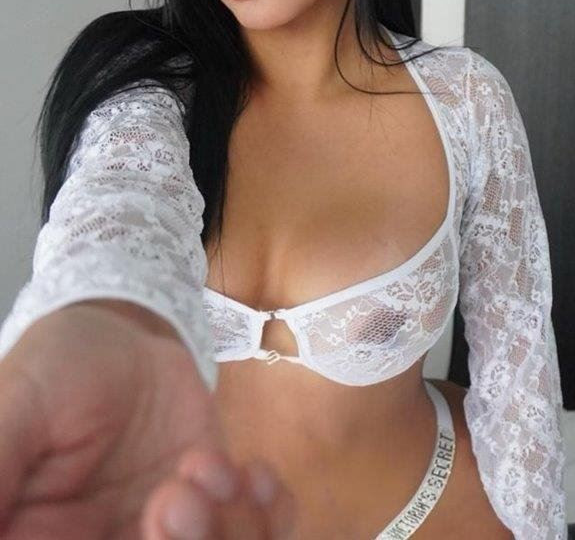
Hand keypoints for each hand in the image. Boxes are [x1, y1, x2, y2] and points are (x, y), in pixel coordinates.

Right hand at [0, 302, 296, 538]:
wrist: (122, 333)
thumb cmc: (56, 367)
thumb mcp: (18, 407)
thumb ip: (0, 467)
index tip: (151, 520)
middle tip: (175, 496)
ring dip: (228, 534)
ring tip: (206, 467)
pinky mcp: (215, 511)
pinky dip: (268, 519)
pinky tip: (252, 473)